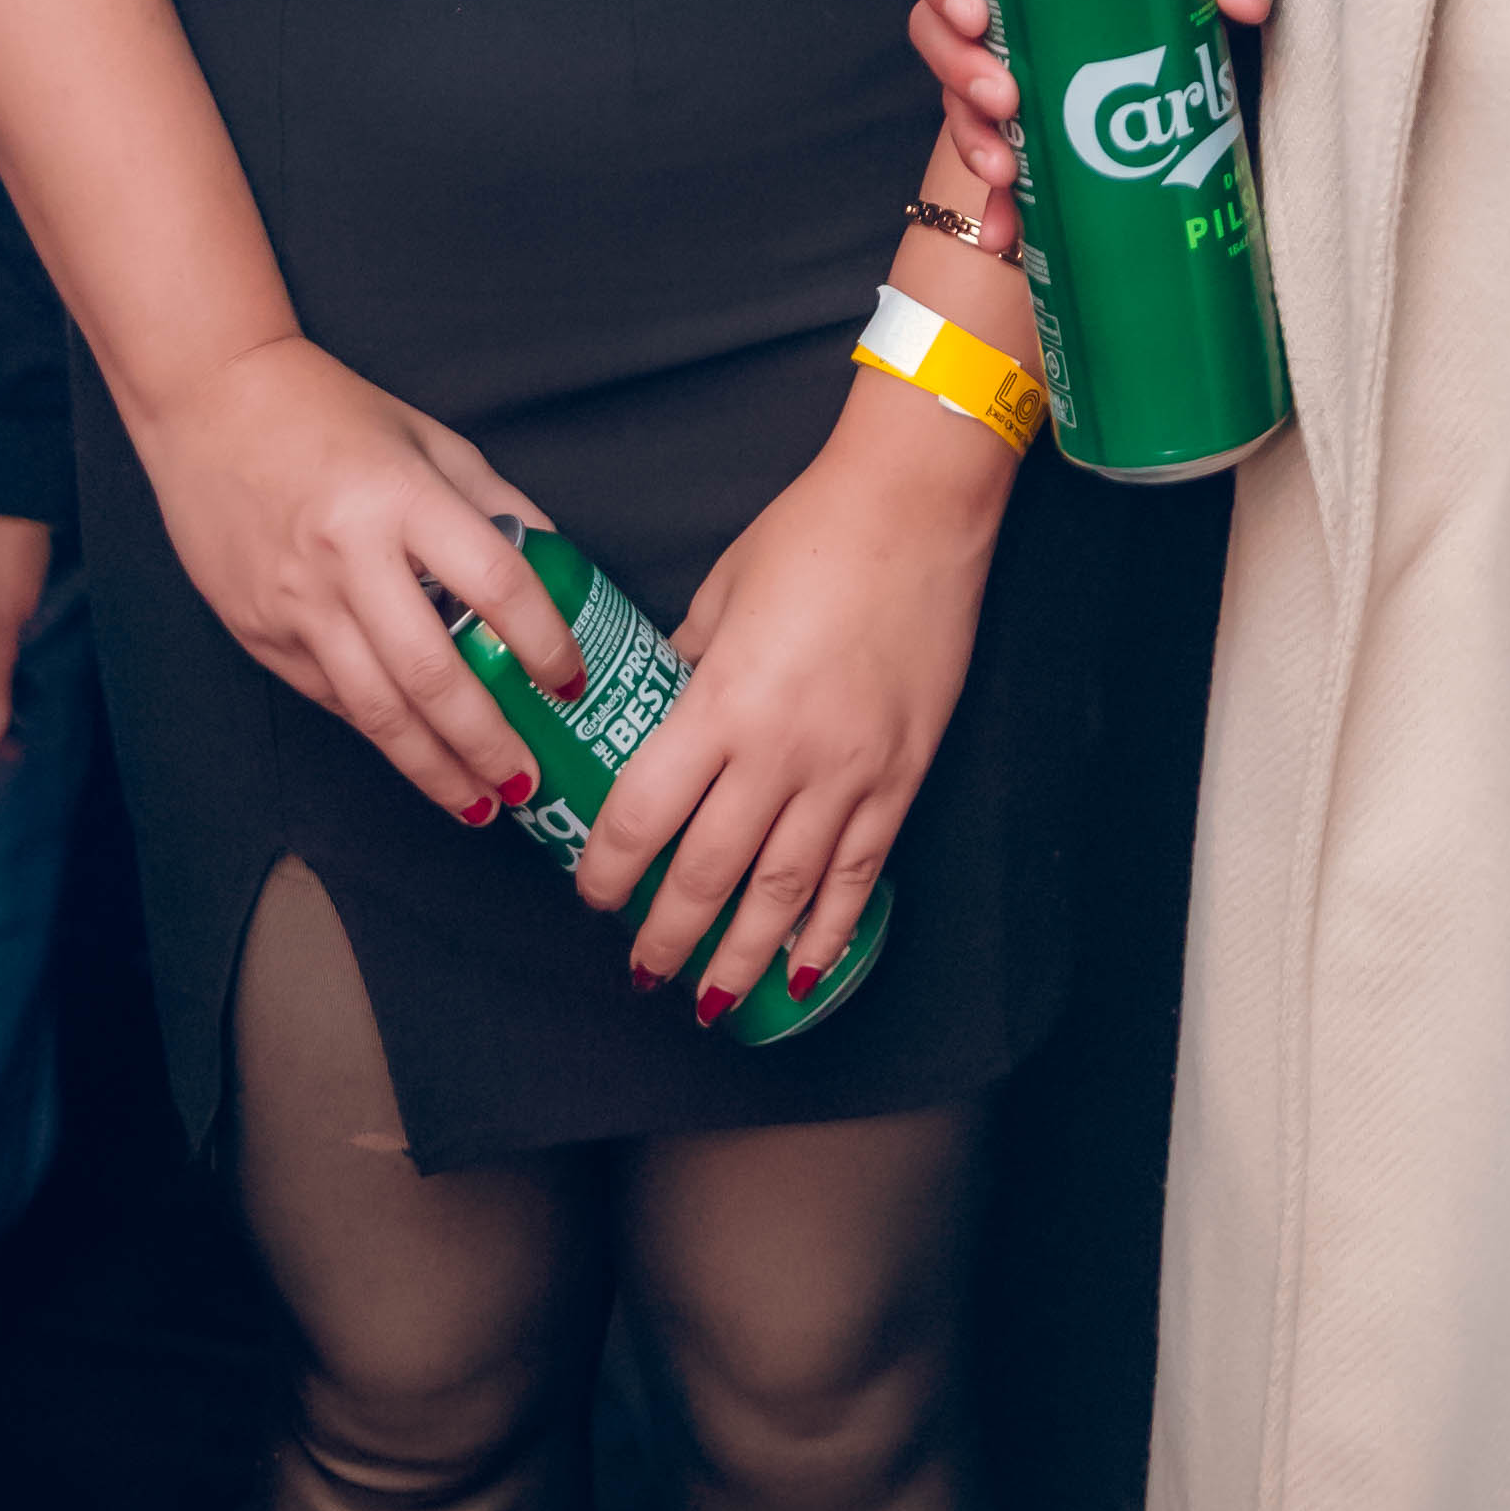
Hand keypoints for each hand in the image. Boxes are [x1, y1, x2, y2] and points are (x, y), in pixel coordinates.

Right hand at [130, 335, 579, 820]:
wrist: (209, 400)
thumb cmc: (328, 412)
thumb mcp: (428, 438)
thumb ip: (492, 503)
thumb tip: (557, 566)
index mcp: (402, 498)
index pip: (493, 584)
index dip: (543, 641)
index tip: (574, 681)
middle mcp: (348, 557)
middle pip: (431, 675)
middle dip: (488, 742)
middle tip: (532, 782)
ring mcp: (297, 602)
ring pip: (375, 711)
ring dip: (434, 770)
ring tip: (481, 803)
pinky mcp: (259, 632)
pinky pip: (331, 698)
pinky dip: (379, 734)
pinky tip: (415, 758)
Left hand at [572, 377, 1001, 1026]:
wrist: (917, 508)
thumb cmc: (810, 534)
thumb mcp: (720, 591)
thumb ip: (688, 661)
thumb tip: (661, 701)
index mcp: (721, 702)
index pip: (644, 815)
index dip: (608, 869)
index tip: (592, 892)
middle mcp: (781, 752)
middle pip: (709, 873)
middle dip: (668, 936)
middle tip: (643, 972)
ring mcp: (848, 770)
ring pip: (786, 892)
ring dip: (743, 956)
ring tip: (712, 1003)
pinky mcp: (902, 773)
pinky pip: (861, 870)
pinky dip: (832, 928)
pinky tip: (808, 969)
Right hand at [910, 0, 1277, 217]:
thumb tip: (1243, 1)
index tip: (974, 15)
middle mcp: (1001, 0)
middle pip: (938, 29)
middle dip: (957, 70)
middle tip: (1006, 97)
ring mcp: (1011, 62)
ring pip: (956, 96)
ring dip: (971, 135)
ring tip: (1005, 166)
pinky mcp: (1032, 119)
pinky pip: (998, 158)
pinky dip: (996, 201)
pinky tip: (1006, 235)